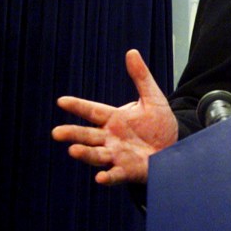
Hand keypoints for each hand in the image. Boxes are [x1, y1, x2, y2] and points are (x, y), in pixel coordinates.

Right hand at [52, 49, 177, 183]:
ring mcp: (117, 155)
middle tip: (56, 133)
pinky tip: (99, 178)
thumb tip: (131, 52)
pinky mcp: (127, 170)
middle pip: (87, 135)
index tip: (61, 101)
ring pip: (96, 155)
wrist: (174, 148)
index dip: (77, 106)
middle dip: (73, 134)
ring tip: (72, 150)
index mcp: (113, 119)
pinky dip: (107, 177)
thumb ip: (141, 78)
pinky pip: (115, 175)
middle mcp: (110, 138)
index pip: (92, 111)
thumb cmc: (159, 124)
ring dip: (84, 154)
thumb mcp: (153, 98)